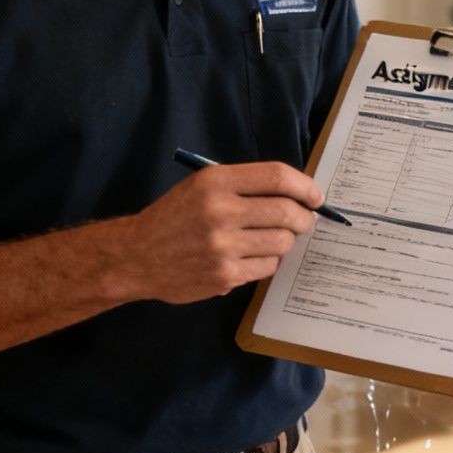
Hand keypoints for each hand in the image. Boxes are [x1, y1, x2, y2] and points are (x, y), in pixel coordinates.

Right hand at [126, 162, 321, 303]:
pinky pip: (268, 266)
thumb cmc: (175, 217)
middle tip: (304, 221)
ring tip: (269, 239)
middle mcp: (221, 211)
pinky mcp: (225, 274)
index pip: (278, 177)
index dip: (306, 186)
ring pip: (282, 242)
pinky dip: (267, 261)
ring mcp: (223, 246)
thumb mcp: (202, 186)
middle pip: (288, 212)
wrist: (137, 256)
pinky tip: (251, 256)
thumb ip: (245, 186)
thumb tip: (298, 195)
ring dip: (284, 241)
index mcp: (216, 182)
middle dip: (304, 218)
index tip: (316, 197)